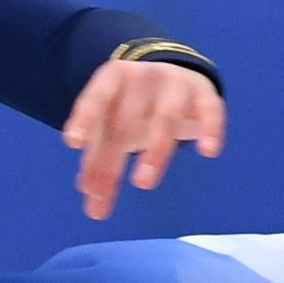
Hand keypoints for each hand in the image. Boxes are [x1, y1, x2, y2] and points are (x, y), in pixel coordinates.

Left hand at [62, 59, 225, 218]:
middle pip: (126, 121)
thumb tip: (93, 206)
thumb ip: (98, 163)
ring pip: (166, 117)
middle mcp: (144, 78)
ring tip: (143, 184)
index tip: (72, 143)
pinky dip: (211, 129)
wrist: (176, 75)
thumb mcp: (111, 130)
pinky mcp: (205, 96)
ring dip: (154, 151)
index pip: (96, 97)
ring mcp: (175, 85)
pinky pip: (211, 111)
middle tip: (99, 192)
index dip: (84, 119)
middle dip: (111, 159)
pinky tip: (208, 151)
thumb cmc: (133, 107)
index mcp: (114, 80)